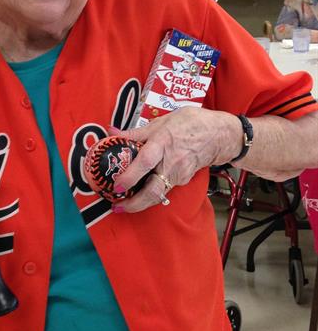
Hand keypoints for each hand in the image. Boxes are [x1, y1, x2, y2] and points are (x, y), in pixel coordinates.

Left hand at [108, 108, 240, 211]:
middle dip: (135, 203)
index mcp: (162, 143)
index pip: (145, 162)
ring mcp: (179, 174)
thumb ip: (135, 132)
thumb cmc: (189, 124)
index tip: (116, 186)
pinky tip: (141, 193)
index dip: (130, 176)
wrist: (219, 135)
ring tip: (125, 204)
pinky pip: (164, 188)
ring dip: (141, 202)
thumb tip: (111, 132)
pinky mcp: (183, 180)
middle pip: (153, 190)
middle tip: (118, 207)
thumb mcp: (161, 122)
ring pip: (158, 193)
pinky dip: (152, 193)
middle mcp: (171, 162)